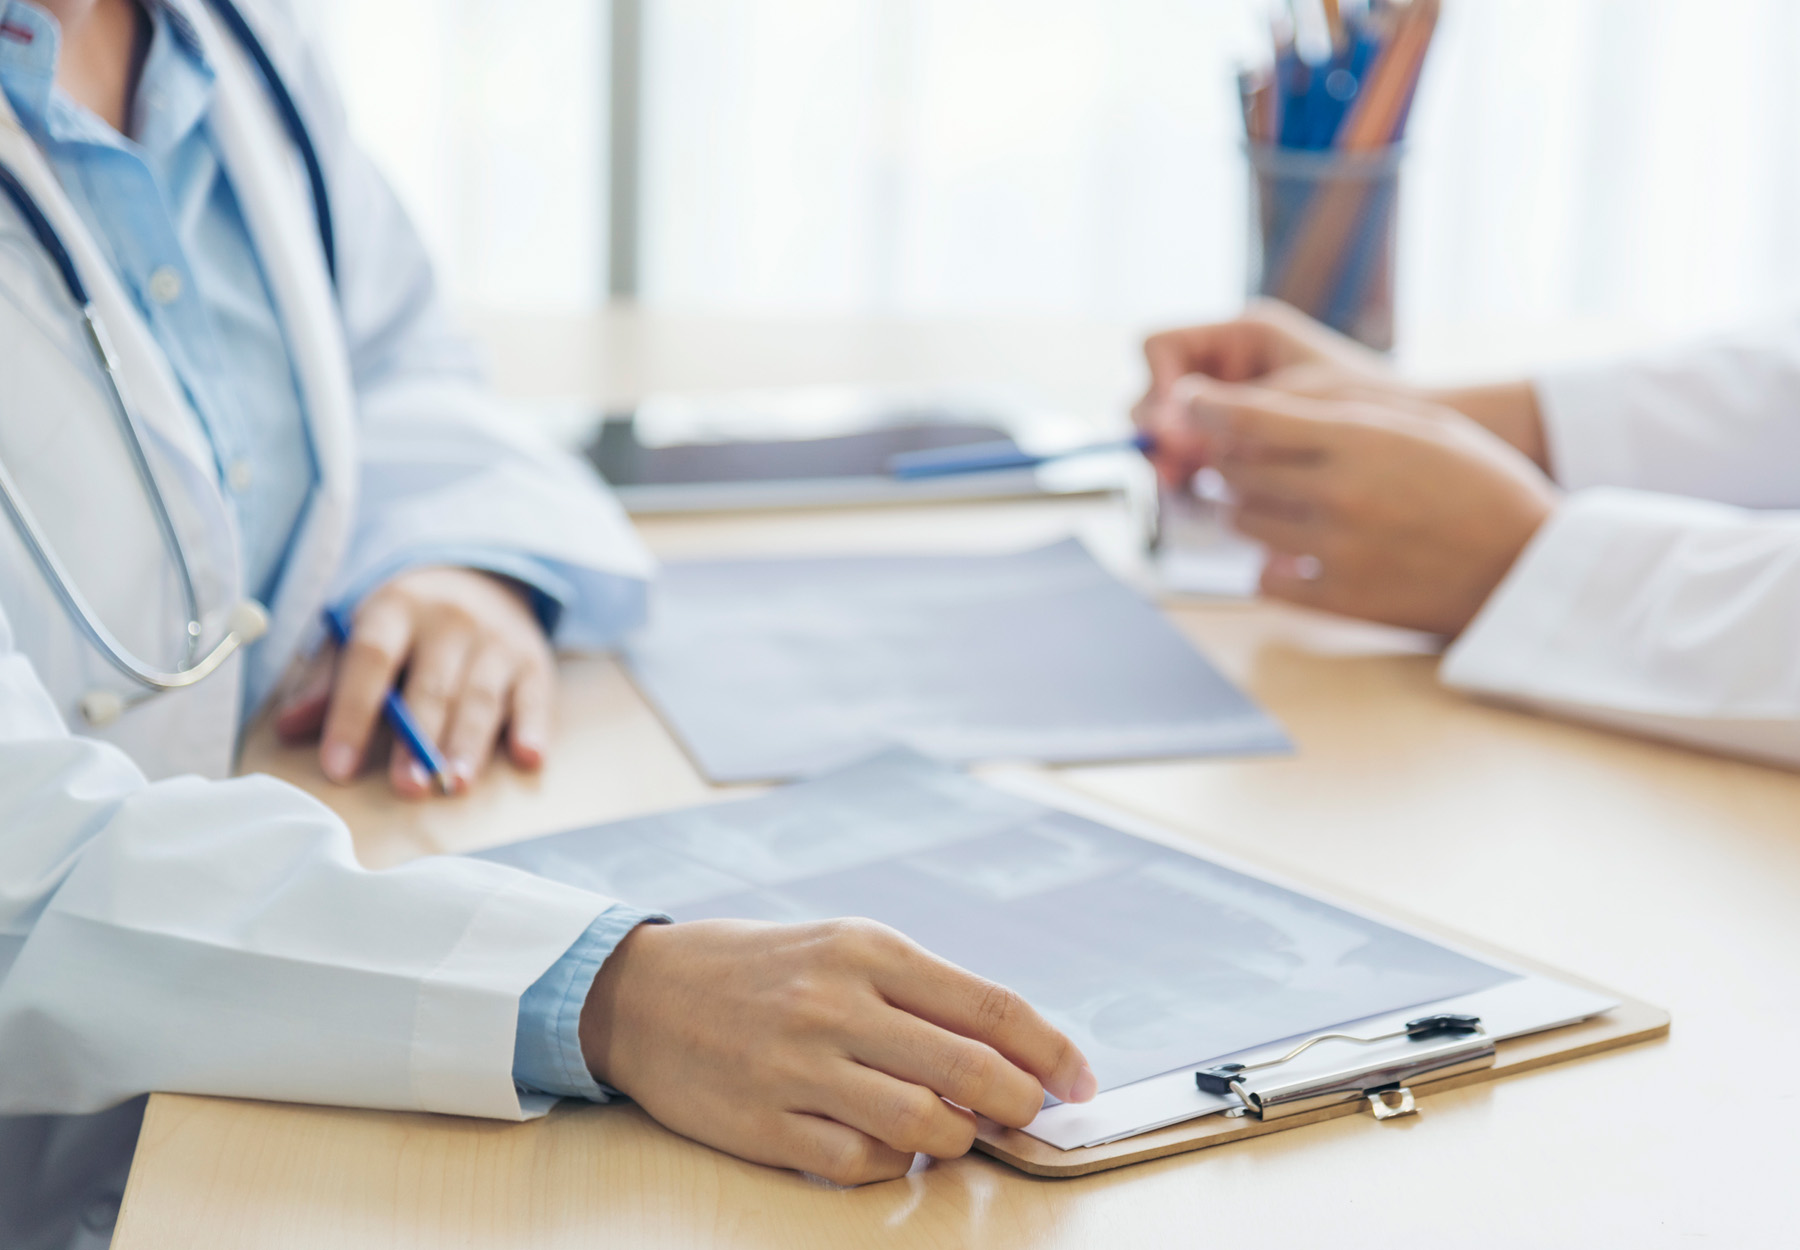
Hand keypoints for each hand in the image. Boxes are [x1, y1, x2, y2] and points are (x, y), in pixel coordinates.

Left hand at [274, 567, 554, 796]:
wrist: (479, 577)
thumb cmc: (407, 625)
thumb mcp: (362, 633)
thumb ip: (329, 681)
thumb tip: (288, 727)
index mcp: (395, 608)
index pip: (370, 660)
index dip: (352, 714)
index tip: (338, 766)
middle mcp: (450, 619)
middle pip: (431, 685)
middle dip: (419, 740)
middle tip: (408, 787)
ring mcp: (496, 640)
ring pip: (481, 697)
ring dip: (469, 744)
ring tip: (456, 784)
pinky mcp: (533, 661)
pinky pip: (534, 698)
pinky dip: (533, 728)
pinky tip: (527, 758)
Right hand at [580, 918, 1097, 1186]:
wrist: (639, 993)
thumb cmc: (758, 969)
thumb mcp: (842, 949)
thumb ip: (921, 994)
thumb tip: (1013, 1052)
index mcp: (868, 950)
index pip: (992, 1005)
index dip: (1052, 1051)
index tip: (1080, 1081)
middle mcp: (838, 1004)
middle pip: (972, 1071)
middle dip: (1020, 1105)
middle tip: (1025, 1116)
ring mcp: (800, 1068)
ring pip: (927, 1126)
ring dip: (958, 1140)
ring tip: (950, 1130)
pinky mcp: (767, 1125)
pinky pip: (863, 1164)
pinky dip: (894, 1165)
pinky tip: (889, 1147)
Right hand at [1134, 300, 1402, 487]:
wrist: (1422, 436)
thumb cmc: (1377, 406)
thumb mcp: (1298, 405)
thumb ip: (1231, 413)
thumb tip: (1163, 432)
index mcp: (1242, 334)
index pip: (1159, 347)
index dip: (1156, 387)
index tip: (1171, 431)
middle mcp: (1229, 362)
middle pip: (1155, 390)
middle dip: (1158, 431)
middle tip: (1172, 474)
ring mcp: (1231, 403)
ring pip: (1170, 429)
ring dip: (1170, 459)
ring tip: (1187, 490)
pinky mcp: (1239, 441)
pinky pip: (1194, 455)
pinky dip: (1193, 477)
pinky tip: (1207, 499)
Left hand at [1180, 376, 1558, 634]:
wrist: (1529, 566)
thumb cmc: (1477, 482)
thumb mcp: (1417, 424)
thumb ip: (1335, 412)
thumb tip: (1246, 411)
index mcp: (1361, 440)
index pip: (1249, 417)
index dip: (1205, 406)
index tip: (1186, 402)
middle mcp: (1338, 494)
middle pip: (1233, 470)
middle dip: (1233, 458)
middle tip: (1254, 456)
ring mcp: (1335, 551)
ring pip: (1241, 522)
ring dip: (1249, 508)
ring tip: (1289, 502)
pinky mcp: (1337, 600)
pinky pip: (1263, 578)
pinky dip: (1271, 563)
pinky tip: (1301, 551)